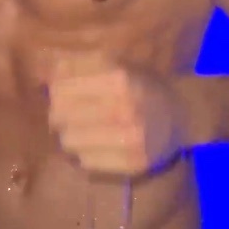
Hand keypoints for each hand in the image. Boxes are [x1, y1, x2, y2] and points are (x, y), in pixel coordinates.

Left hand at [47, 51, 187, 175]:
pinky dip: (83, 153)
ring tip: (80, 129)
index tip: (60, 92)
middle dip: (57, 114)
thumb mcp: (115, 64)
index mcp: (119, 79)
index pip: (61, 89)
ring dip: (68, 135)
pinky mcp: (134, 165)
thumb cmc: (141, 84)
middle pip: (60, 116)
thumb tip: (47, 74)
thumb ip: (79, 66)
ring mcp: (131, 140)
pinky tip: (95, 145)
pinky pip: (86, 162)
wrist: (182, 114)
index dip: (54, 90)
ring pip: (69, 141)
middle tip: (65, 114)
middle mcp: (125, 110)